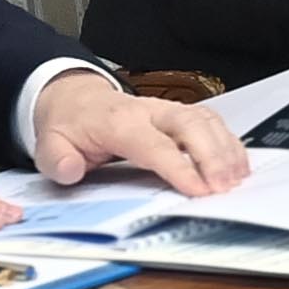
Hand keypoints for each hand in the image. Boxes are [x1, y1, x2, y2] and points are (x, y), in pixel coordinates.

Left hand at [31, 70, 250, 194]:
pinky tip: (238, 164)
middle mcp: (148, 111)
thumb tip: (71, 171)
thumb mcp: (49, 144)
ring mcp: (167, 110)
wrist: (73, 98)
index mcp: (118, 122)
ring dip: (226, 148)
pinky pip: (210, 121)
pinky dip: (228, 141)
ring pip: (205, 120)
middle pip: (190, 125)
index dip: (180, 167)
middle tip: (226, 187)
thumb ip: (58, 160)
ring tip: (238, 179)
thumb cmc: (69, 125)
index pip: (155, 144)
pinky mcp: (178, 114)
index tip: (199, 190)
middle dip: (213, 155)